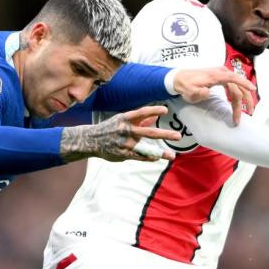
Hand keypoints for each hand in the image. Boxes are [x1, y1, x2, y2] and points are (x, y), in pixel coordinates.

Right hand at [60, 105, 179, 162]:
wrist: (91, 140)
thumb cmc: (110, 128)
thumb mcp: (122, 120)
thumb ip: (139, 120)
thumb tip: (154, 116)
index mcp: (125, 118)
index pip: (141, 113)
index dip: (153, 110)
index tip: (165, 110)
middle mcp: (126, 130)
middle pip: (149, 132)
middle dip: (165, 134)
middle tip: (178, 136)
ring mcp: (125, 143)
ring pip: (146, 148)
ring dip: (159, 152)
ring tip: (171, 155)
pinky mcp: (123, 154)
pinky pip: (139, 156)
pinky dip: (149, 157)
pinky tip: (157, 157)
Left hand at [171, 66, 255, 124]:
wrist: (180, 79)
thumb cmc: (186, 86)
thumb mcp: (190, 92)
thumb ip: (198, 93)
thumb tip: (207, 92)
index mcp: (216, 75)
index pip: (234, 78)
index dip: (244, 84)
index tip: (253, 90)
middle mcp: (222, 73)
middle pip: (238, 87)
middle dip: (245, 100)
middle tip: (249, 113)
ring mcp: (222, 75)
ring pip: (237, 87)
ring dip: (243, 99)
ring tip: (247, 111)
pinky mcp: (221, 78)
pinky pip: (234, 86)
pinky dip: (238, 95)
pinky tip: (238, 104)